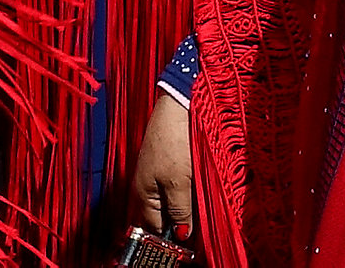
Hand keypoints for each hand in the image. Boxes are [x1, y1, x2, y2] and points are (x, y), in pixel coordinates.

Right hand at [129, 92, 197, 246]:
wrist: (180, 103)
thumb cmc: (176, 142)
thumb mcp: (180, 182)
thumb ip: (179, 211)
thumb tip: (180, 235)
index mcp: (143, 194)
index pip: (154, 228)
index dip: (170, 236)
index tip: (190, 241)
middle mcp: (146, 185)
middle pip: (162, 214)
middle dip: (179, 221)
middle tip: (199, 222)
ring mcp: (156, 171)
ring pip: (171, 199)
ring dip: (185, 204)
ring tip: (201, 203)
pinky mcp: (168, 159)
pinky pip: (176, 184)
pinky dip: (187, 188)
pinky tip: (199, 185)